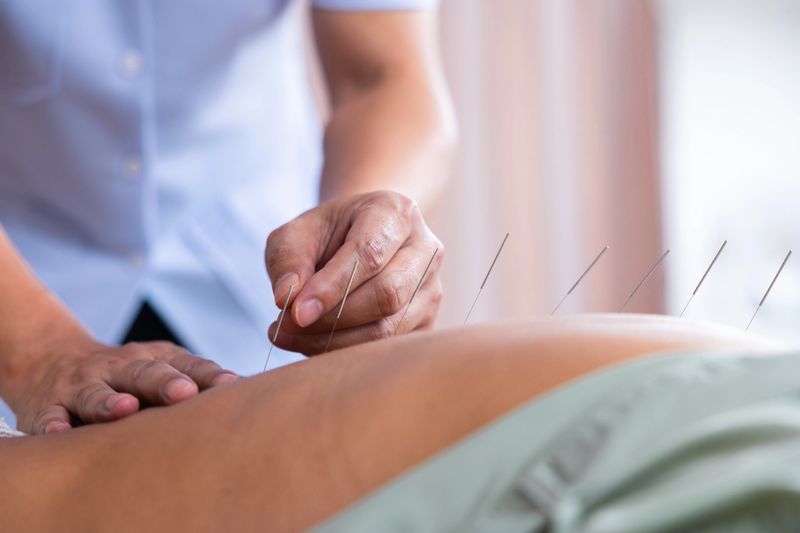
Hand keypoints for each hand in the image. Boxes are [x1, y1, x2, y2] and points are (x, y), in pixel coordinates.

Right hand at [8, 338, 238, 433]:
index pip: (185, 365)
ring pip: (96, 392)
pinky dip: (54, 423)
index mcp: (153, 360)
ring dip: (110, 402)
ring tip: (125, 409)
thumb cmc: (125, 374)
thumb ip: (196, 381)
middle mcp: (119, 368)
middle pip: (144, 373)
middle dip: (165, 382)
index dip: (207, 375)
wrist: (51, 359)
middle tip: (184, 393)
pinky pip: (50, 415)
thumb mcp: (159, 369)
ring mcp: (82, 385)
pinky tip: (60, 430)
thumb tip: (248, 394)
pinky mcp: (48, 404)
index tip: (230, 386)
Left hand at [265, 191, 443, 354]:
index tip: (294, 311)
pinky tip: (313, 344)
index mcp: (396, 212)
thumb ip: (288, 259)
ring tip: (290, 336)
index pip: (369, 253)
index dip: (331, 286)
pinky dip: (346, 353)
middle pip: (386, 294)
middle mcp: (426, 249)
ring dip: (334, 341)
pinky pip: (388, 347)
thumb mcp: (297, 233)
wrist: (357, 241)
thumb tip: (287, 298)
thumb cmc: (327, 235)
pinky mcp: (426, 322)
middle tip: (285, 326)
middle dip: (332, 318)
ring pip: (389, 328)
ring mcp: (431, 289)